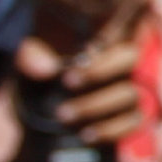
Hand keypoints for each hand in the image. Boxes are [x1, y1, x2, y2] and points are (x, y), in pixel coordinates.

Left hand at [10, 36, 140, 150]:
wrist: (39, 123)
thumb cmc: (38, 83)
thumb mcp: (27, 63)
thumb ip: (30, 56)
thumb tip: (47, 68)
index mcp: (100, 42)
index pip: (116, 28)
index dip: (108, 36)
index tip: (80, 54)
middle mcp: (121, 64)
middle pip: (130, 57)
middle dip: (99, 71)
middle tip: (67, 82)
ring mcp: (130, 91)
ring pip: (130, 93)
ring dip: (96, 105)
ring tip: (63, 114)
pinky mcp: (132, 119)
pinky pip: (133, 123)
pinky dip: (110, 129)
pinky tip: (87, 134)